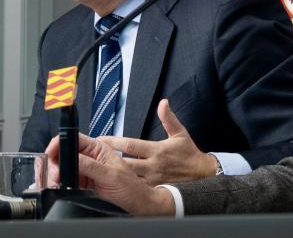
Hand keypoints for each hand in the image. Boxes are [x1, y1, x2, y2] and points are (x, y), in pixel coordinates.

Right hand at [43, 133, 175, 215]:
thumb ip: (90, 166)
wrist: (138, 207)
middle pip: (64, 153)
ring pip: (62, 168)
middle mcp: (90, 158)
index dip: (60, 143)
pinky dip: (59, 184)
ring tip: (57, 182)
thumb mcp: (111, 176)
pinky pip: (66, 181)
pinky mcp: (83, 185)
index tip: (52, 154)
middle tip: (55, 175)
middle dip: (55, 163)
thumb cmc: (132, 189)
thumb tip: (71, 157)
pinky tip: (60, 188)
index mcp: (99, 149)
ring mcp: (86, 172)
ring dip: (55, 174)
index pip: (74, 139)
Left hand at [98, 99, 218, 184]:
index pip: (130, 145)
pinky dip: (122, 187)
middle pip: (124, 163)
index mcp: (157, 150)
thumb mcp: (180, 134)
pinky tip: (109, 186)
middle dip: (107, 160)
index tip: (99, 139)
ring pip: (127, 178)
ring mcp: (151, 180)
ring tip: (94, 170)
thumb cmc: (189, 154)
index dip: (113, 142)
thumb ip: (169, 118)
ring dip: (112, 174)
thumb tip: (163, 102)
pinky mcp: (153, 190)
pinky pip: (134, 190)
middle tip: (90, 156)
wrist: (202, 176)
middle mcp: (152, 166)